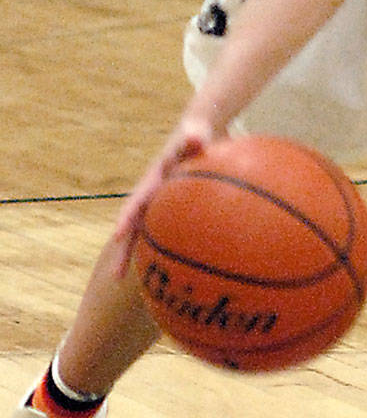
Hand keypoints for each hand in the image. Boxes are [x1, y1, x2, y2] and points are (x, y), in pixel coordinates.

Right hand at [111, 113, 220, 275]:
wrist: (199, 132)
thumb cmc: (198, 131)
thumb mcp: (197, 130)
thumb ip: (195, 135)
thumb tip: (197, 138)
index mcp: (154, 180)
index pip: (136, 202)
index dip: (126, 219)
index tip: (117, 237)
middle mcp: (153, 195)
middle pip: (134, 226)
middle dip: (123, 251)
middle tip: (115, 278)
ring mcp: (162, 204)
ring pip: (150, 235)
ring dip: (144, 257)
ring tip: (144, 287)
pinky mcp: (176, 210)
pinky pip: (171, 234)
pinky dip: (173, 251)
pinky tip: (183, 274)